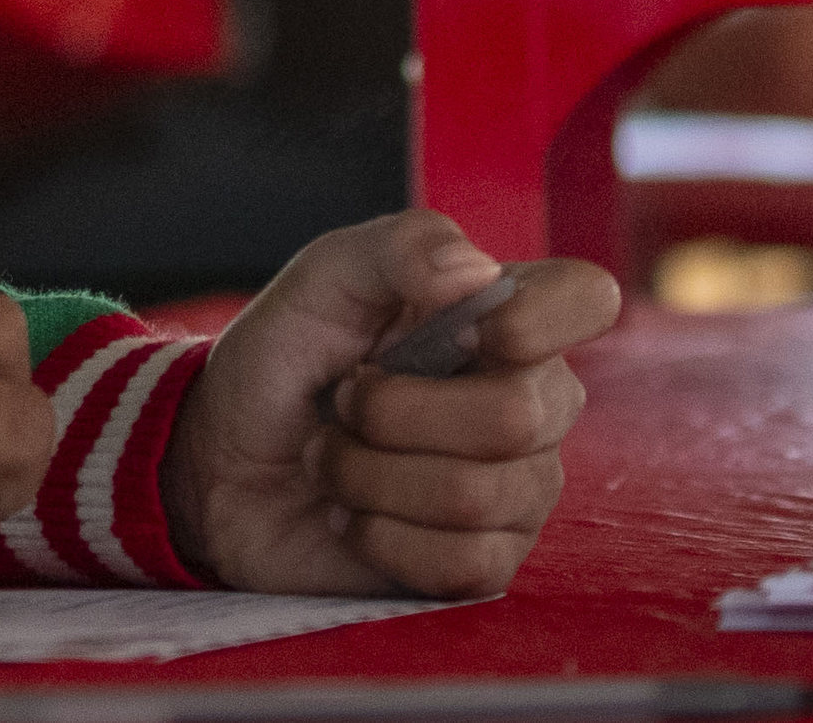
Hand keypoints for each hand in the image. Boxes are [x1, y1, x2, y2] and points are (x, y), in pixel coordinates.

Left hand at [161, 211, 618, 597]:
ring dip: (368, 475)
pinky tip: (351, 514)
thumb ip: (398, 248)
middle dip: (392, 413)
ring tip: (332, 457)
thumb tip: (480, 271)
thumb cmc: (286, 357)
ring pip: (476, 496)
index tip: (466, 328)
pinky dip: (379, 537)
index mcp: (506, 315)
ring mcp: (517, 488)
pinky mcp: (484, 563)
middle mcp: (532, 400)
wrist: (225, 461)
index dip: (538, 318)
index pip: (588, 299)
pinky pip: (462, 565)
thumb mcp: (324, 277)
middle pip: (517, 416)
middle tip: (341, 401)